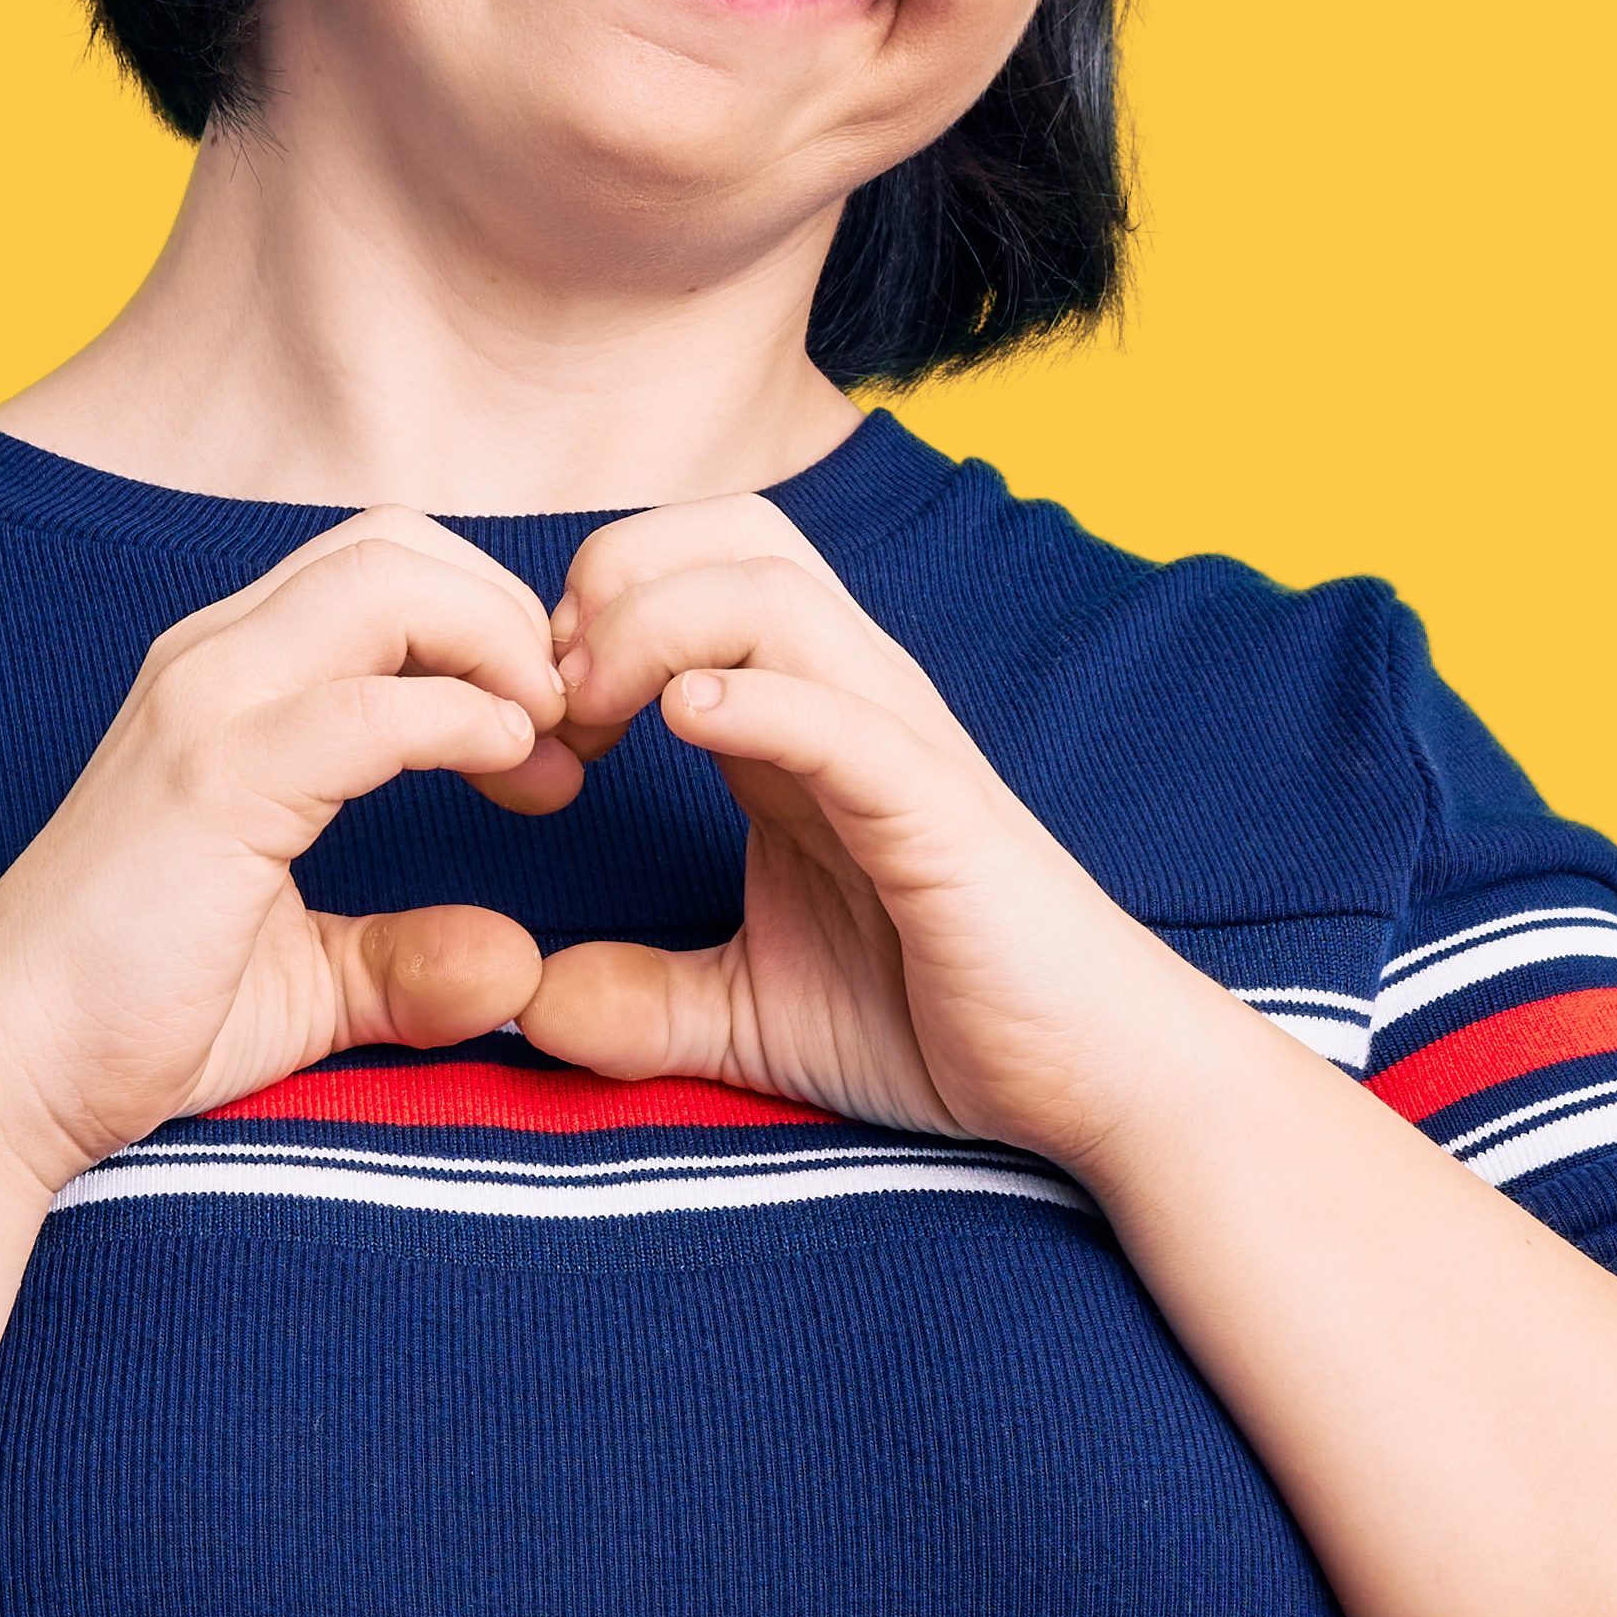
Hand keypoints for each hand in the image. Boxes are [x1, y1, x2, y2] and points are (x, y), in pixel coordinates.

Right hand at [0, 513, 582, 1189]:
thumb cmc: (125, 1023)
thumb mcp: (297, 982)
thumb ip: (402, 959)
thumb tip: (515, 963)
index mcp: (225, 681)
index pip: (384, 569)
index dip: (490, 628)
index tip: (548, 738)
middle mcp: (211, 664)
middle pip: (401, 545)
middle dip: (511, 615)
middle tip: (567, 730)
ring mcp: (205, 709)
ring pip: (393, 582)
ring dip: (502, 647)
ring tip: (548, 746)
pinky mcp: (212, 782)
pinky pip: (373, 706)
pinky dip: (466, 718)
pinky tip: (510, 768)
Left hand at [514, 495, 1248, 1163]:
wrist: (1088, 1081)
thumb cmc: (937, 1024)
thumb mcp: (748, 1016)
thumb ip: (639, 1002)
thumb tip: (527, 1002)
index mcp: (802, 723)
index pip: (692, 573)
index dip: (586, 615)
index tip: (534, 724)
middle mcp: (852, 702)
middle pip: (730, 536)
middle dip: (616, 580)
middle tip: (557, 699)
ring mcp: (900, 746)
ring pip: (773, 593)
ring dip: (656, 629)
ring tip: (599, 719)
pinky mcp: (939, 814)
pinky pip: (845, 716)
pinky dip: (759, 697)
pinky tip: (686, 724)